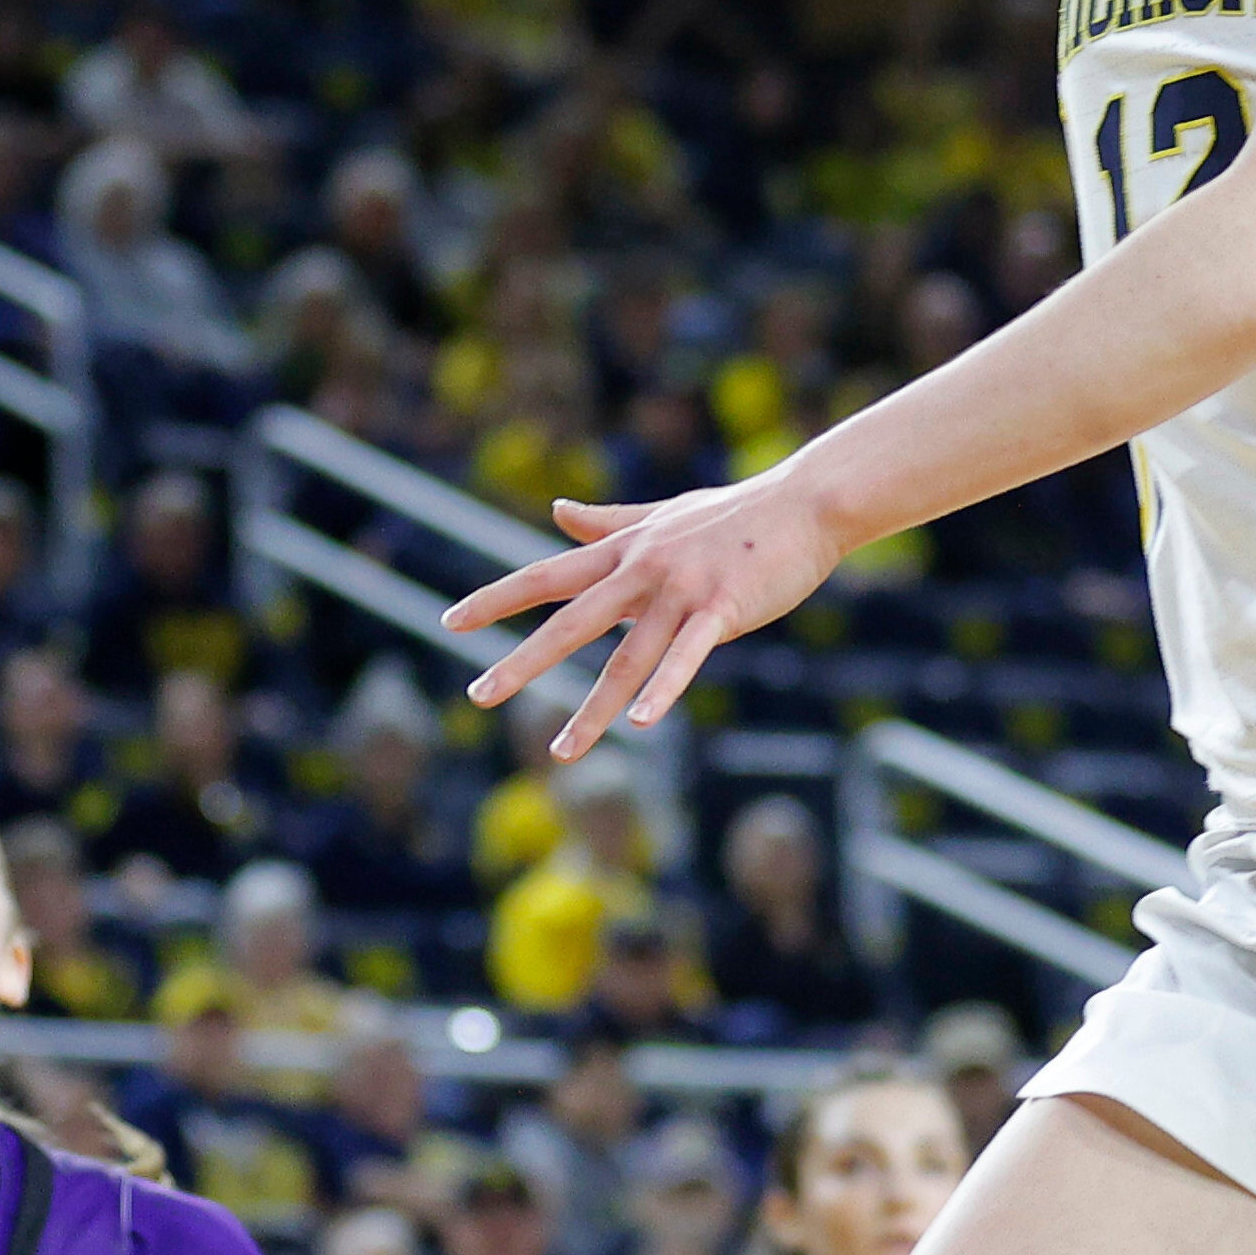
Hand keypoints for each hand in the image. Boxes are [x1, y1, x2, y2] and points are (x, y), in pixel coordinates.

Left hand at [444, 470, 847, 757]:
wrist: (806, 501)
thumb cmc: (736, 512)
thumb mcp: (663, 514)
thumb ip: (607, 522)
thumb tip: (557, 510)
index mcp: (625, 550)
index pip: (547, 576)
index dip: (497, 599)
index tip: (449, 622)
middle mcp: (643, 570)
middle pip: (570, 622)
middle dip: (522, 662)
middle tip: (477, 695)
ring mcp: (682, 590)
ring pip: (627, 658)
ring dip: (594, 710)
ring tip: (562, 753)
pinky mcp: (723, 608)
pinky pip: (688, 657)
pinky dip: (665, 690)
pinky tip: (643, 725)